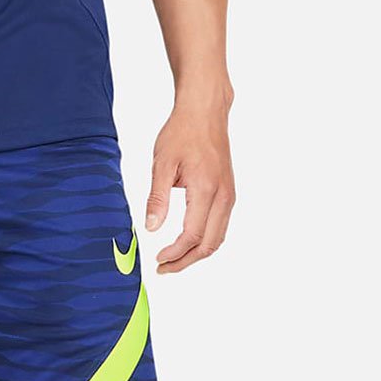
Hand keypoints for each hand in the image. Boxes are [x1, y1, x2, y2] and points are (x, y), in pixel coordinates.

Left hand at [145, 103, 235, 272]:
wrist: (205, 112)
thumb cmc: (182, 133)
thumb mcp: (162, 164)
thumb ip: (157, 198)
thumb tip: (151, 228)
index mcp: (206, 189)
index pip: (192, 234)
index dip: (175, 252)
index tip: (158, 259)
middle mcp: (223, 196)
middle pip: (210, 243)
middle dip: (186, 261)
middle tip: (164, 268)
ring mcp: (229, 195)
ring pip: (218, 237)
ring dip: (197, 253)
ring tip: (174, 260)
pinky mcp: (229, 192)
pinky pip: (221, 225)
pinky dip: (206, 240)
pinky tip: (188, 242)